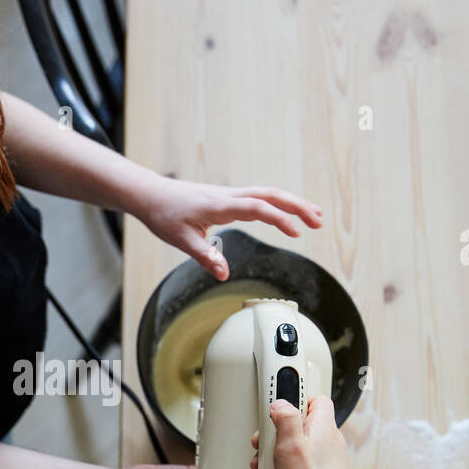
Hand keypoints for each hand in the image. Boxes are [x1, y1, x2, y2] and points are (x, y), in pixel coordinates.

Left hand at [139, 175, 322, 278]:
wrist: (151, 195)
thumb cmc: (164, 215)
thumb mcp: (181, 240)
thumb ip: (205, 257)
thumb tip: (224, 274)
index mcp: (220, 205)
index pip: (256, 208)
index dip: (278, 219)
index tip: (296, 233)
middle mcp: (229, 196)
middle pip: (271, 195)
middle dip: (297, 207)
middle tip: (318, 221)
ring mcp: (230, 195)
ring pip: (268, 194)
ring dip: (292, 203)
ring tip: (314, 217)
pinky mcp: (228, 198)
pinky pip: (259, 197)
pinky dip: (278, 204)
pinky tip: (287, 213)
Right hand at [249, 396, 351, 468]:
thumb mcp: (289, 444)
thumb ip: (285, 417)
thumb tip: (280, 403)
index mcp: (324, 427)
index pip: (315, 398)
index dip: (296, 399)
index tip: (278, 403)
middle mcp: (330, 441)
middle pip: (302, 423)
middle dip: (280, 431)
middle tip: (267, 440)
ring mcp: (329, 460)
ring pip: (300, 445)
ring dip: (280, 452)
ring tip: (268, 464)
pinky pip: (303, 463)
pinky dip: (288, 467)